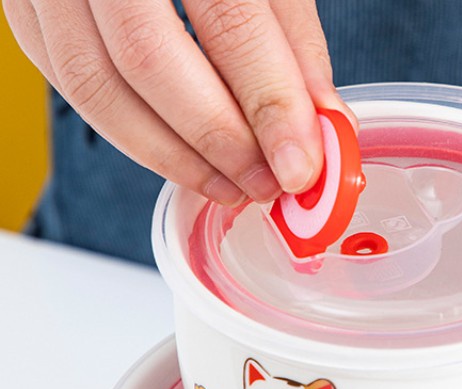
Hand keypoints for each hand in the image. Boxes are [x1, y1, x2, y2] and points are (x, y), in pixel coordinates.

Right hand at [3, 0, 348, 202]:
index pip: (228, 18)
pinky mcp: (25, 3)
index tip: (301, 167)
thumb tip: (320, 124)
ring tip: (231, 185)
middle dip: (219, 141)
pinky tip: (182, 156)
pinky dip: (132, 134)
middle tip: (266, 184)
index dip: (269, 103)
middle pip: (149, 60)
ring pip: (96, 85)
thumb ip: (290, 36)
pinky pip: (70, 84)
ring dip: (172, 155)